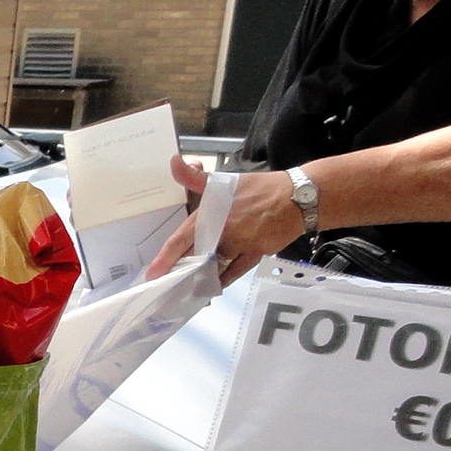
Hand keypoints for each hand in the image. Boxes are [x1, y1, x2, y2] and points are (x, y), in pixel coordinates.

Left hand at [141, 154, 310, 283]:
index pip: (182, 239)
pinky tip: (211, 287)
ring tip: (185, 289)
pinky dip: (222, 280)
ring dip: (200, 279)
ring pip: (214, 268)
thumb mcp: (224, 181)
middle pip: (195, 258)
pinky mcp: (256, 254)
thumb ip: (195, 178)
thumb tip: (174, 161)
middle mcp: (224, 232)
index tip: (152, 274)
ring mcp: (241, 245)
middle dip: (180, 273)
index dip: (165, 258)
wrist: (299, 196)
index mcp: (212, 215)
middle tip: (165, 287)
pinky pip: (235, 272)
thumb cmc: (259, 189)